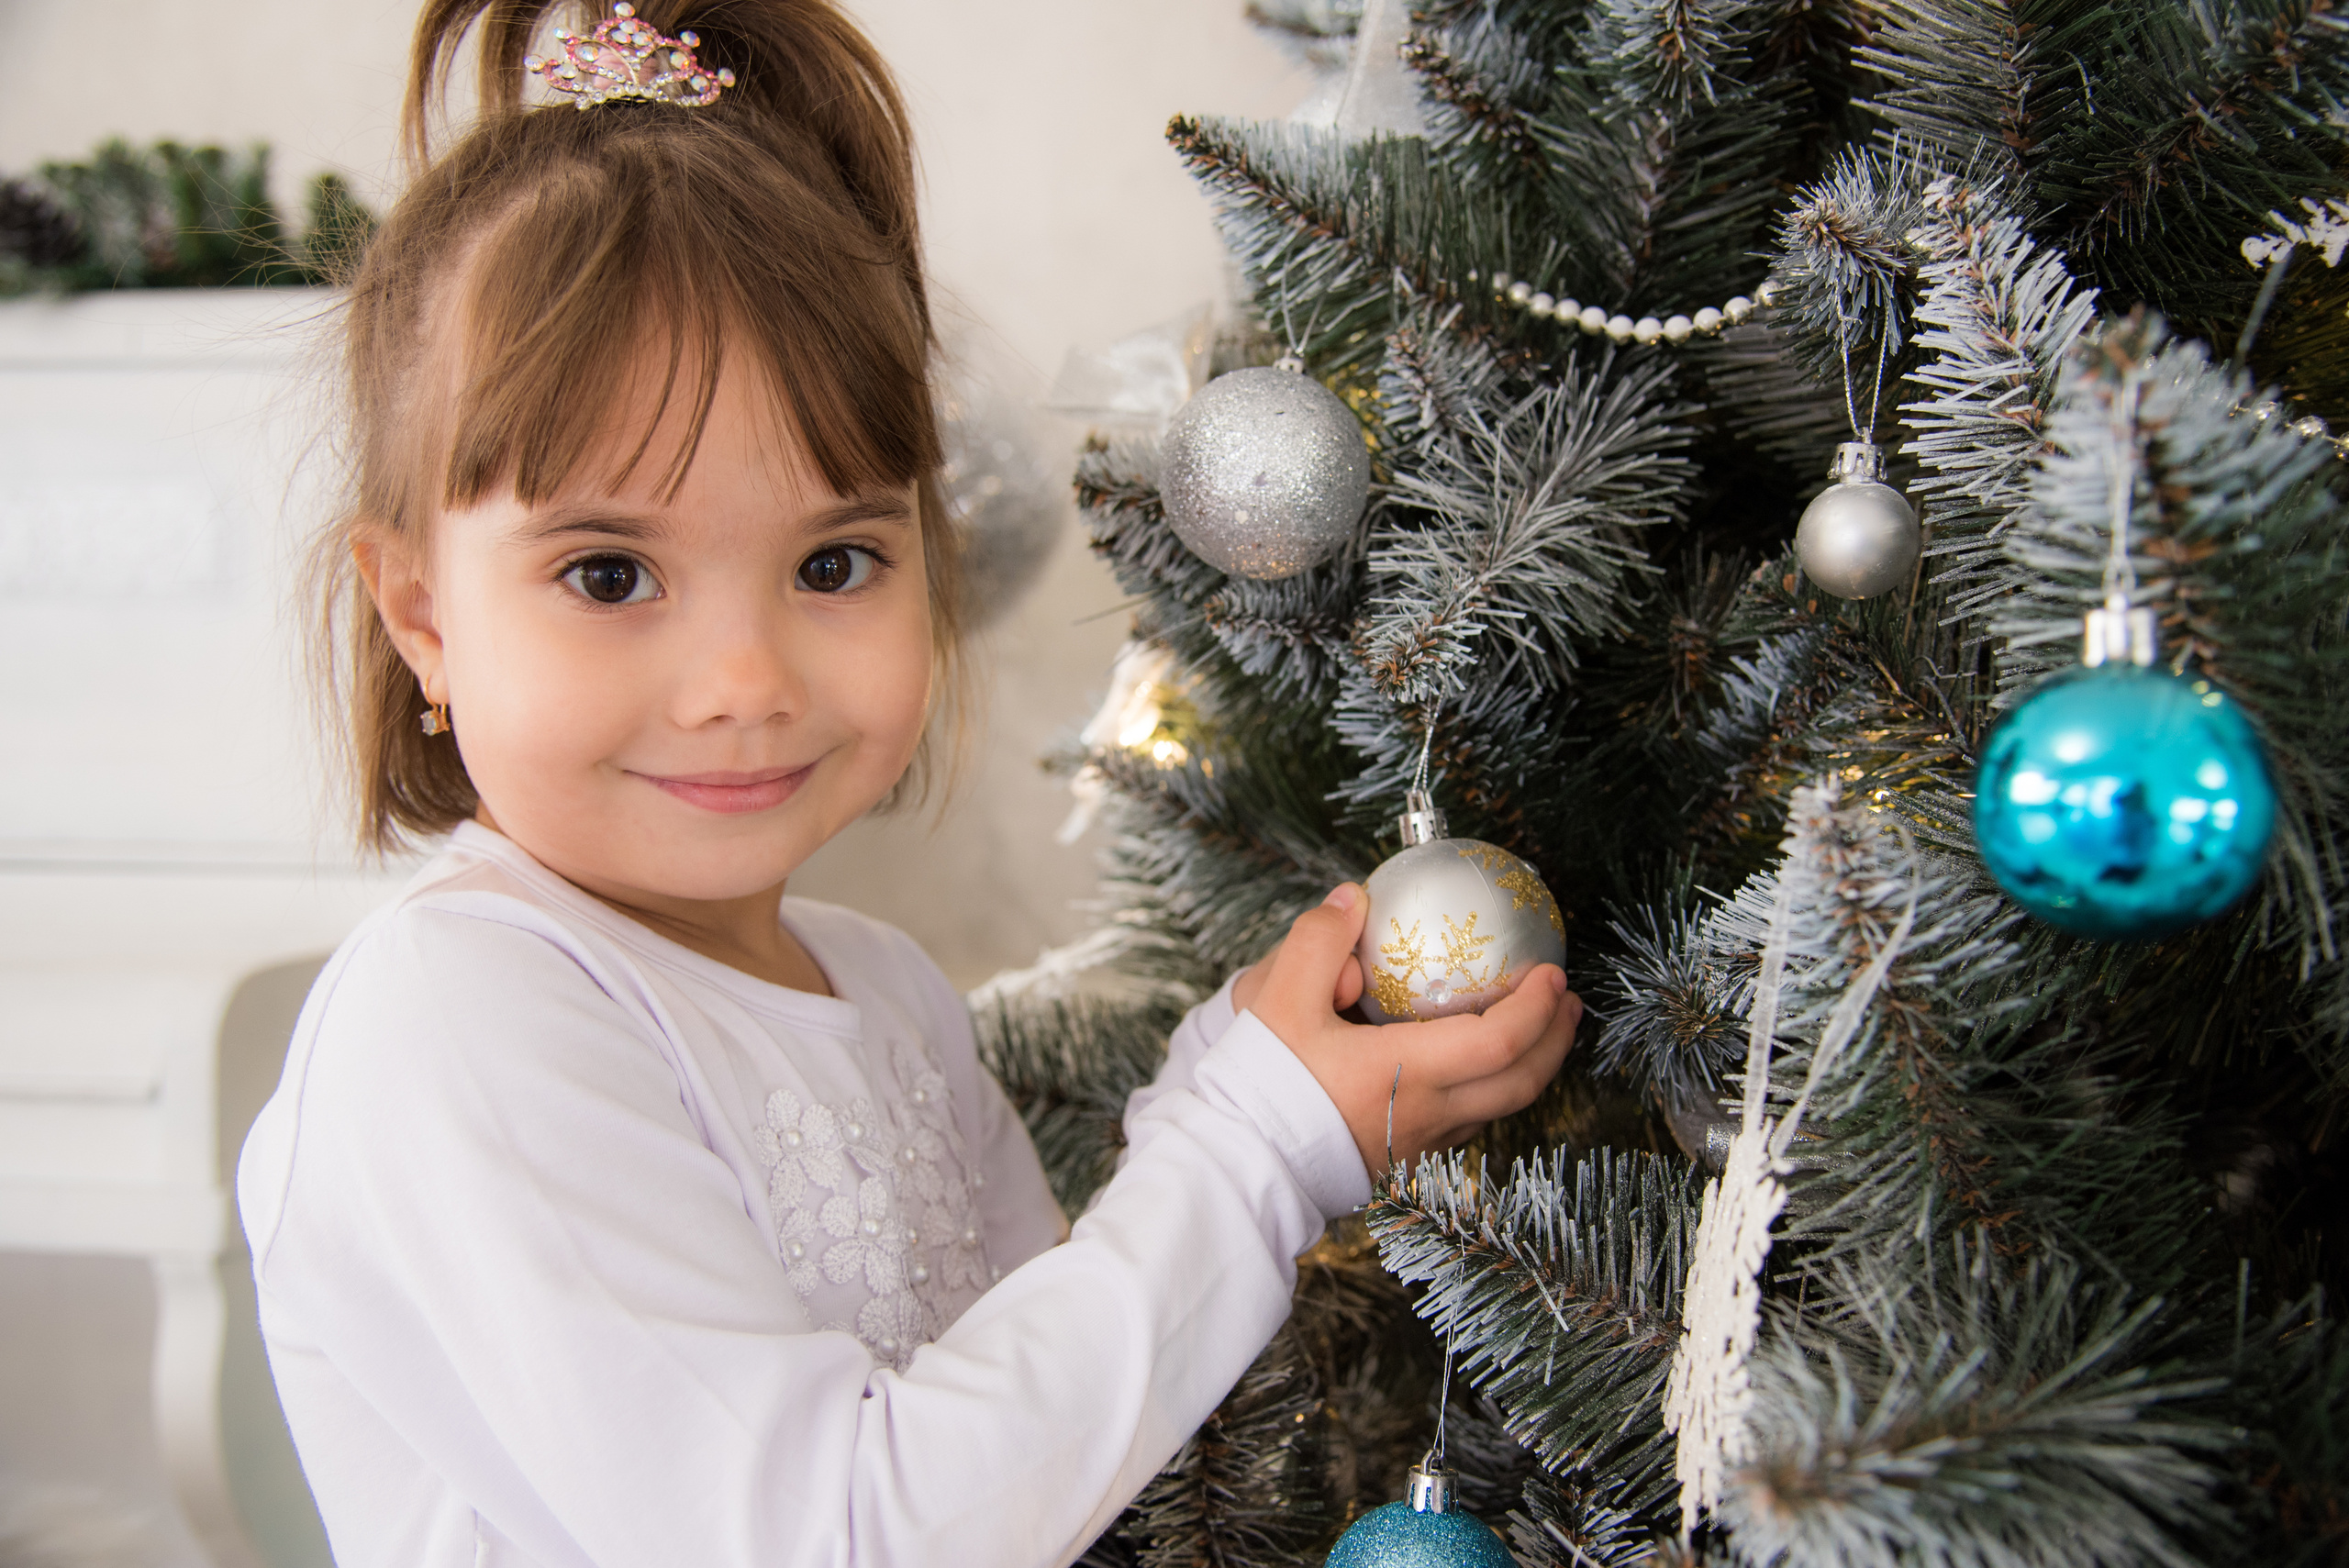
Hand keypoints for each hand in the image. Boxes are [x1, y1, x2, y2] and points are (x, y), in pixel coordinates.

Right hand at [1232, 884, 1581, 1176]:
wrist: (1239, 1161)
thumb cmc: (1262, 1084)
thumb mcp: (1278, 1001)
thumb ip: (1318, 942)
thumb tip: (1352, 900)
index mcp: (1408, 1073)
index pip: (1499, 1043)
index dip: (1535, 1007)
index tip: (1551, 973)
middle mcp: (1428, 1113)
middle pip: (1521, 1083)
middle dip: (1555, 1038)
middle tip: (1565, 999)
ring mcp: (1420, 1142)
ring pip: (1499, 1107)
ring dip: (1530, 1065)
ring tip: (1537, 1028)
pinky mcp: (1405, 1157)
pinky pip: (1468, 1121)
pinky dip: (1492, 1086)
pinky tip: (1474, 1063)